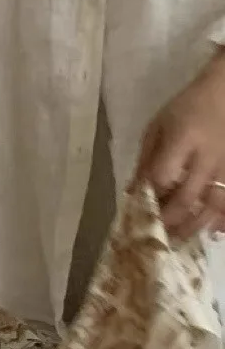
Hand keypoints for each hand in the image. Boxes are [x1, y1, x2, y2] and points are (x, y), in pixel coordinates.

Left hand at [135, 49, 224, 238]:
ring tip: (178, 241)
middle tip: (155, 240)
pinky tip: (215, 232)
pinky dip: (223, 219)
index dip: (149, 199)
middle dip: (169, 222)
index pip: (162, 177)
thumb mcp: (158, 127)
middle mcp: (207, 155)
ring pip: (213, 205)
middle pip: (188, 197)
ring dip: (194, 226)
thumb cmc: (188, 107)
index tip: (138, 214)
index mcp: (182, 138)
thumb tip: (132, 194)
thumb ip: (146, 160)